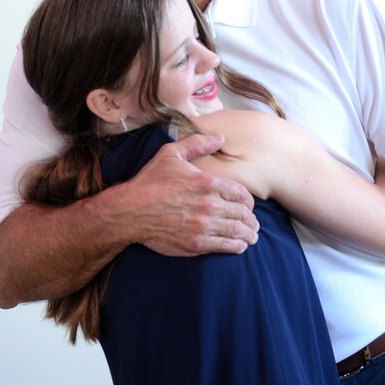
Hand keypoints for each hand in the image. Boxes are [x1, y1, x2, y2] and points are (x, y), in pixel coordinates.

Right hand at [110, 132, 259, 255]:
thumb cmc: (150, 181)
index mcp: (208, 183)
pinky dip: (236, 246)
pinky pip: (224, 246)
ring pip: (236, 231)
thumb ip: (198, 143)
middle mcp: (210, 205)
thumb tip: (220, 137)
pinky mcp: (196, 243)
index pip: (241, 193)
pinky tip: (239, 246)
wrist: (130, 211)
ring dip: (248, 234)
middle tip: (254, 223)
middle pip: (242, 214)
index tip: (249, 205)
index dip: (249, 200)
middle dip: (251, 219)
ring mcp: (204, 226)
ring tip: (252, 236)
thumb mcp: (172, 154)